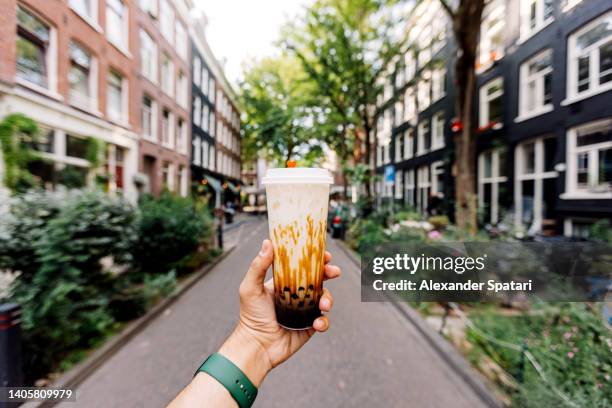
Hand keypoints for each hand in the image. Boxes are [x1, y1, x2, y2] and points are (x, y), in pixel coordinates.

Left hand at [219, 239, 340, 385]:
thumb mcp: (250, 287)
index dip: (314, 259)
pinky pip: (323, 321)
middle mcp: (296, 295)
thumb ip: (258, 266)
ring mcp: (304, 311)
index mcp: (284, 283)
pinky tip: (316, 324)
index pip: (302, 266)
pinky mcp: (309, 327)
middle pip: (319, 279)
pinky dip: (324, 321)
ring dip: (328, 298)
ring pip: (324, 299)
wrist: (256, 346)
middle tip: (334, 272)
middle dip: (329, 274)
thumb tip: (268, 242)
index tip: (324, 254)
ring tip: (324, 305)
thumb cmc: (250, 317)